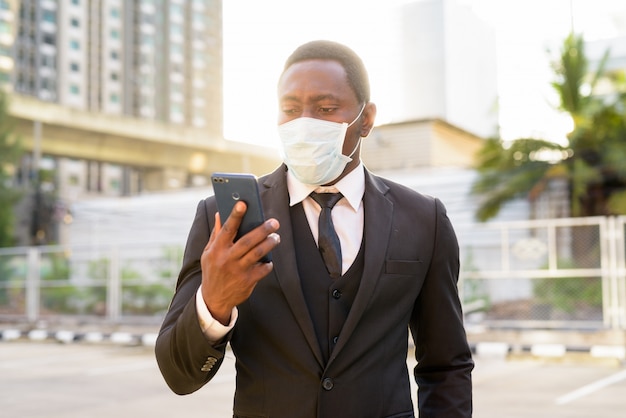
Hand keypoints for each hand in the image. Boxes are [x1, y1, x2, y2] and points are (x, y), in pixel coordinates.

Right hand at [200, 201, 279, 324]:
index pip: (227, 229)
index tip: (244, 203)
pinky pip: (263, 269)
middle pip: (248, 241)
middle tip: (274, 222)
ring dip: (269, 243)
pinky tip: (269, 260)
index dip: (235, 215)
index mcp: (217, 249)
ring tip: (276, 237)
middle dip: (262, 230)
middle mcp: (227, 259)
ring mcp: (238, 270)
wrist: (214, 299)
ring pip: (258, 253)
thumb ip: (216, 234)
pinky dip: (268, 263)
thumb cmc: (213, 270)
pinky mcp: (247, 281)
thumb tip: (220, 214)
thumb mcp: (208, 253)